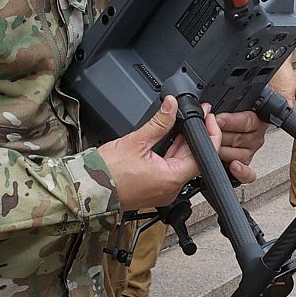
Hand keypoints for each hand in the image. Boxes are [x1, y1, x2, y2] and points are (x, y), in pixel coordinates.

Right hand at [100, 98, 253, 210]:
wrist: (85, 189)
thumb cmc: (106, 172)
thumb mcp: (136, 141)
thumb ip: (159, 122)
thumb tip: (172, 105)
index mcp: (171, 179)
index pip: (203, 156)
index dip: (209, 134)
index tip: (208, 119)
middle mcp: (170, 189)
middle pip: (192, 158)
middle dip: (195, 135)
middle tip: (198, 113)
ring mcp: (162, 191)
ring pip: (180, 163)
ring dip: (182, 143)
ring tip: (182, 121)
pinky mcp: (153, 189)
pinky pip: (168, 170)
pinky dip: (170, 153)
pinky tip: (168, 137)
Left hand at [211, 109, 265, 179]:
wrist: (237, 127)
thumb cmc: (232, 115)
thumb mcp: (233, 104)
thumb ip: (226, 104)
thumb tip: (210, 104)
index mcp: (255, 119)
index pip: (247, 120)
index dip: (230, 120)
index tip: (216, 119)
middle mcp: (255, 136)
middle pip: (239, 138)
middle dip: (221, 135)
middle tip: (209, 132)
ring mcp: (249, 152)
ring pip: (239, 155)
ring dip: (224, 151)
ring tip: (213, 147)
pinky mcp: (244, 167)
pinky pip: (248, 174)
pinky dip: (241, 172)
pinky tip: (233, 166)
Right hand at [270, 62, 295, 111]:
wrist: (279, 67)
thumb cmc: (288, 75)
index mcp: (286, 98)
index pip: (289, 110)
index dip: (291, 112)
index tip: (293, 110)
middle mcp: (278, 98)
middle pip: (281, 108)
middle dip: (285, 107)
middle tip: (288, 100)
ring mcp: (271, 95)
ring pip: (275, 103)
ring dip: (279, 101)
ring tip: (283, 93)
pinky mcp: (267, 91)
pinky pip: (271, 97)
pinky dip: (274, 95)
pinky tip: (277, 90)